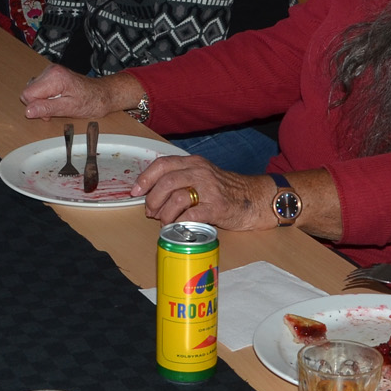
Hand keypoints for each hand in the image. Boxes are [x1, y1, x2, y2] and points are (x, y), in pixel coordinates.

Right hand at [20, 65, 141, 120]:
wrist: (103, 94)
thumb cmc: (91, 101)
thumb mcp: (68, 109)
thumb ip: (47, 108)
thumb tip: (28, 111)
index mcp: (54, 77)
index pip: (27, 94)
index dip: (35, 107)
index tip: (49, 112)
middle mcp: (51, 70)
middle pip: (29, 92)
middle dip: (39, 104)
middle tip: (56, 109)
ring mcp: (51, 71)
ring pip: (33, 91)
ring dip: (42, 101)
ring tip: (59, 104)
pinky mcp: (53, 75)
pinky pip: (40, 88)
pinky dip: (46, 97)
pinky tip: (58, 99)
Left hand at [133, 155, 276, 230]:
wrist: (254, 199)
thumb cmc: (224, 191)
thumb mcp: (201, 176)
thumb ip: (179, 180)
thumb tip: (151, 195)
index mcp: (194, 163)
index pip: (163, 164)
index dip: (145, 178)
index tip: (136, 191)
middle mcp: (201, 172)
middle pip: (167, 181)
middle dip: (153, 199)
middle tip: (151, 211)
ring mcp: (210, 189)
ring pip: (177, 197)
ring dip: (165, 213)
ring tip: (165, 221)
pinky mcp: (217, 207)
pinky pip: (192, 214)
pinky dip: (180, 222)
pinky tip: (178, 227)